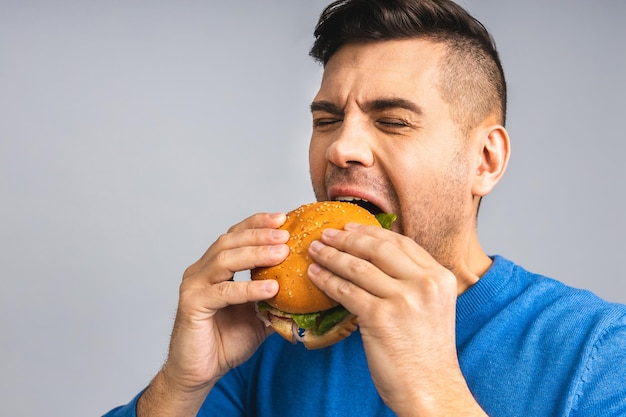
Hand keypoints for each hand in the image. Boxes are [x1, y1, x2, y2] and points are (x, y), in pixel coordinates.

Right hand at [138, 212, 288, 415]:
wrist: (200, 372)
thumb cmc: (226, 342)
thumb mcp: (259, 315)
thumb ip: (276, 299)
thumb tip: (307, 289)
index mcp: (214, 268)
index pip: (235, 235)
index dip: (257, 223)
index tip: (282, 218)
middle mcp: (201, 271)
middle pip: (229, 241)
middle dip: (259, 234)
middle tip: (285, 234)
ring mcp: (194, 286)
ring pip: (224, 259)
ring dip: (255, 254)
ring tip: (281, 253)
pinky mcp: (192, 305)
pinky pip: (223, 292)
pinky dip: (248, 289)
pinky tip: (270, 289)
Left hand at [307, 223, 485, 415]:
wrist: (431, 389)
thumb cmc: (427, 353)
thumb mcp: (433, 307)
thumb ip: (414, 281)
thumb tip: (378, 261)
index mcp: (439, 277)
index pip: (401, 243)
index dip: (371, 232)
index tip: (351, 227)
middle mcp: (425, 283)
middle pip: (378, 248)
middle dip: (347, 239)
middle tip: (326, 234)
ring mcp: (403, 299)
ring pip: (358, 267)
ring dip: (331, 256)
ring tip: (314, 251)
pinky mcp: (381, 317)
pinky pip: (346, 291)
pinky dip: (327, 280)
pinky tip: (315, 275)